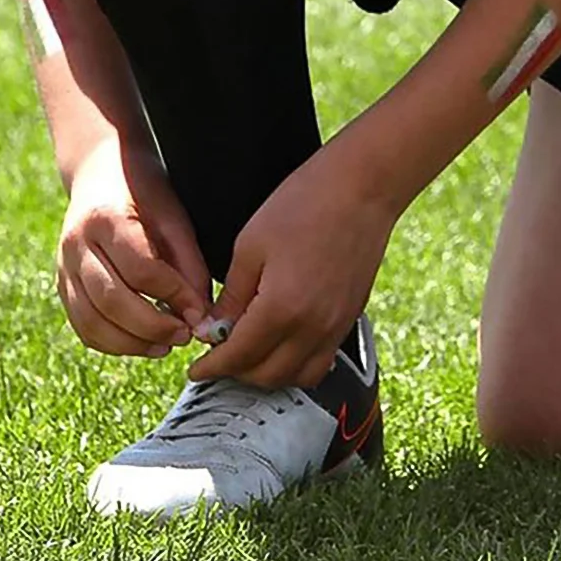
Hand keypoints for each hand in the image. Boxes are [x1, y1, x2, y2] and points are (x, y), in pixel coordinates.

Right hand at [57, 138, 211, 357]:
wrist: (98, 170)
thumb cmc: (145, 192)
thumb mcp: (174, 216)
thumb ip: (188, 263)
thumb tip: (201, 313)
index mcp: (107, 219)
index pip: (141, 269)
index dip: (173, 295)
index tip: (200, 312)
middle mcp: (77, 245)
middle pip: (111, 300)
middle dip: (152, 326)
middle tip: (185, 336)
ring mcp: (63, 266)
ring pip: (91, 321)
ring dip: (131, 343)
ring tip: (167, 346)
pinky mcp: (61, 284)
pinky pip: (82, 325)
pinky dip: (112, 342)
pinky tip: (143, 343)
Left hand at [186, 140, 394, 390]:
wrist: (365, 185)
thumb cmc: (308, 203)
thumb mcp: (252, 245)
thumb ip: (232, 296)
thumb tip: (213, 328)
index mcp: (282, 309)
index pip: (238, 358)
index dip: (210, 368)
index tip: (196, 368)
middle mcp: (313, 326)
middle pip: (267, 376)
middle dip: (236, 373)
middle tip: (219, 356)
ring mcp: (337, 323)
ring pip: (298, 376)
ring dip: (270, 374)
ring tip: (251, 353)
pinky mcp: (352, 314)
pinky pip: (323, 359)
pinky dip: (299, 363)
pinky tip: (285, 343)